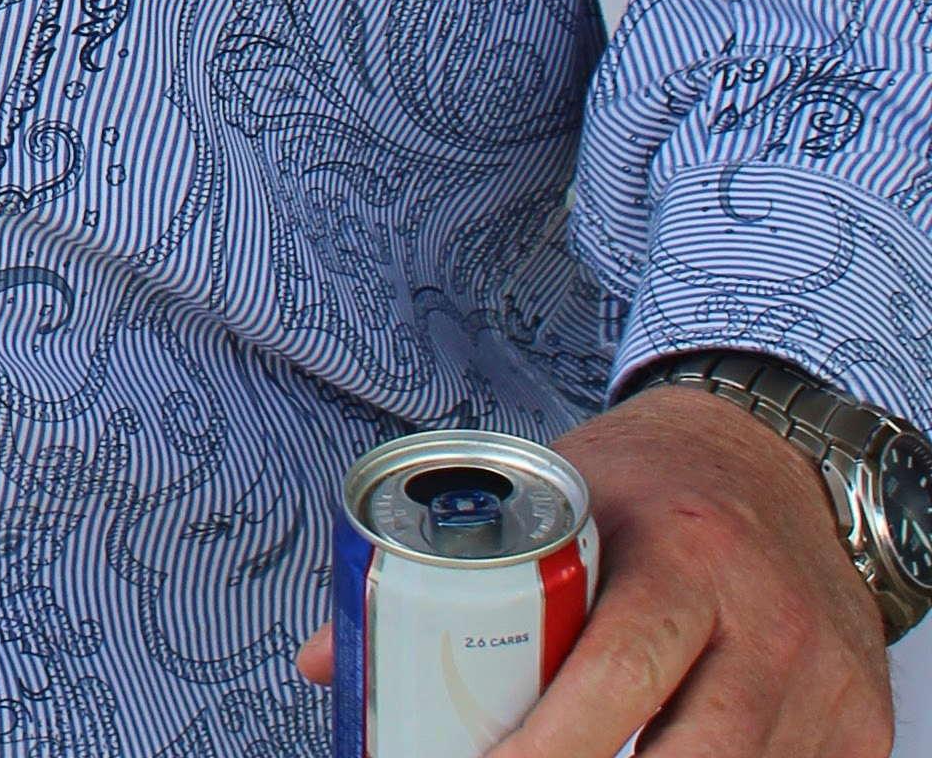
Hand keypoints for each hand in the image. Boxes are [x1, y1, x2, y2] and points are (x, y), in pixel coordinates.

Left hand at [295, 387, 889, 755]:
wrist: (775, 457)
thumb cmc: (647, 482)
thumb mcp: (551, 497)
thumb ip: (451, 575)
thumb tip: (323, 660)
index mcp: (682, 556)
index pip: (617, 675)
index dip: (550, 747)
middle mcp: (766, 622)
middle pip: (692, 756)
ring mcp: (823, 681)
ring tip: (576, 757)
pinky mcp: (862, 725)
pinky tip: (663, 757)